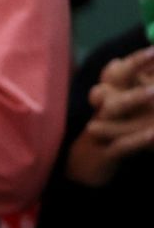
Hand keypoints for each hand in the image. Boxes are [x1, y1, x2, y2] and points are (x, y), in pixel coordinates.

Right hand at [69, 46, 153, 185]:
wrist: (82, 169)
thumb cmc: (109, 134)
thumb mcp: (120, 112)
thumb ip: (131, 93)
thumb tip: (151, 81)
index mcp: (107, 97)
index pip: (115, 70)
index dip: (135, 58)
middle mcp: (101, 109)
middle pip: (111, 80)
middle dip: (132, 65)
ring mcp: (100, 130)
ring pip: (112, 109)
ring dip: (133, 98)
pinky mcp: (103, 154)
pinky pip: (120, 145)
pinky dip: (138, 139)